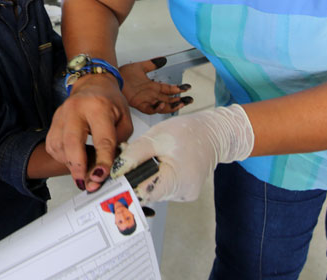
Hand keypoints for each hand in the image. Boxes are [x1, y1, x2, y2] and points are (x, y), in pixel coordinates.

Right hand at [46, 73, 131, 192]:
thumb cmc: (110, 102)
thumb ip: (119, 142)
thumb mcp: (124, 118)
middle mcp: (75, 109)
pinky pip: (52, 145)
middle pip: (72, 142)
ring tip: (82, 171)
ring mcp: (61, 114)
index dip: (103, 160)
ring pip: (58, 146)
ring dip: (69, 164)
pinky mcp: (53, 121)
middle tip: (86, 183)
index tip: (102, 176)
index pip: (102, 139)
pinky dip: (61, 158)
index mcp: (98, 106)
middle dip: (78, 166)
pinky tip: (72, 160)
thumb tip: (108, 167)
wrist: (92, 84)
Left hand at [111, 104, 253, 202]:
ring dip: (145, 176)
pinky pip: (162, 187)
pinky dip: (156, 176)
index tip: (115, 177)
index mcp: (176, 181)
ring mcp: (184, 194)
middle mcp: (182, 193)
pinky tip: (160, 162)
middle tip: (131, 158)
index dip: (125, 186)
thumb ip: (133, 155)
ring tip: (149, 157)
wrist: (212, 132)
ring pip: (153, 190)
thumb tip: (115, 172)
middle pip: (146, 193)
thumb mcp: (155, 138)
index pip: (141, 194)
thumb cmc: (186, 132)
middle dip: (135, 177)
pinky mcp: (184, 191)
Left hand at [120, 57, 192, 114]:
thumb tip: (163, 60)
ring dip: (172, 106)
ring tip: (181, 103)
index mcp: (153, 86)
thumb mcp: (141, 66)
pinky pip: (151, 109)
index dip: (179, 89)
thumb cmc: (123, 74)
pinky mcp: (140, 104)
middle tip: (190, 100)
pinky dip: (157, 107)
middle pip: (169, 99)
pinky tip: (162, 103)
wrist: (112, 77)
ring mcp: (146, 100)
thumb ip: (152, 64)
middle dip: (180, 100)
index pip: (169, 89)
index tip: (187, 87)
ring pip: (163, 106)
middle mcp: (151, 94)